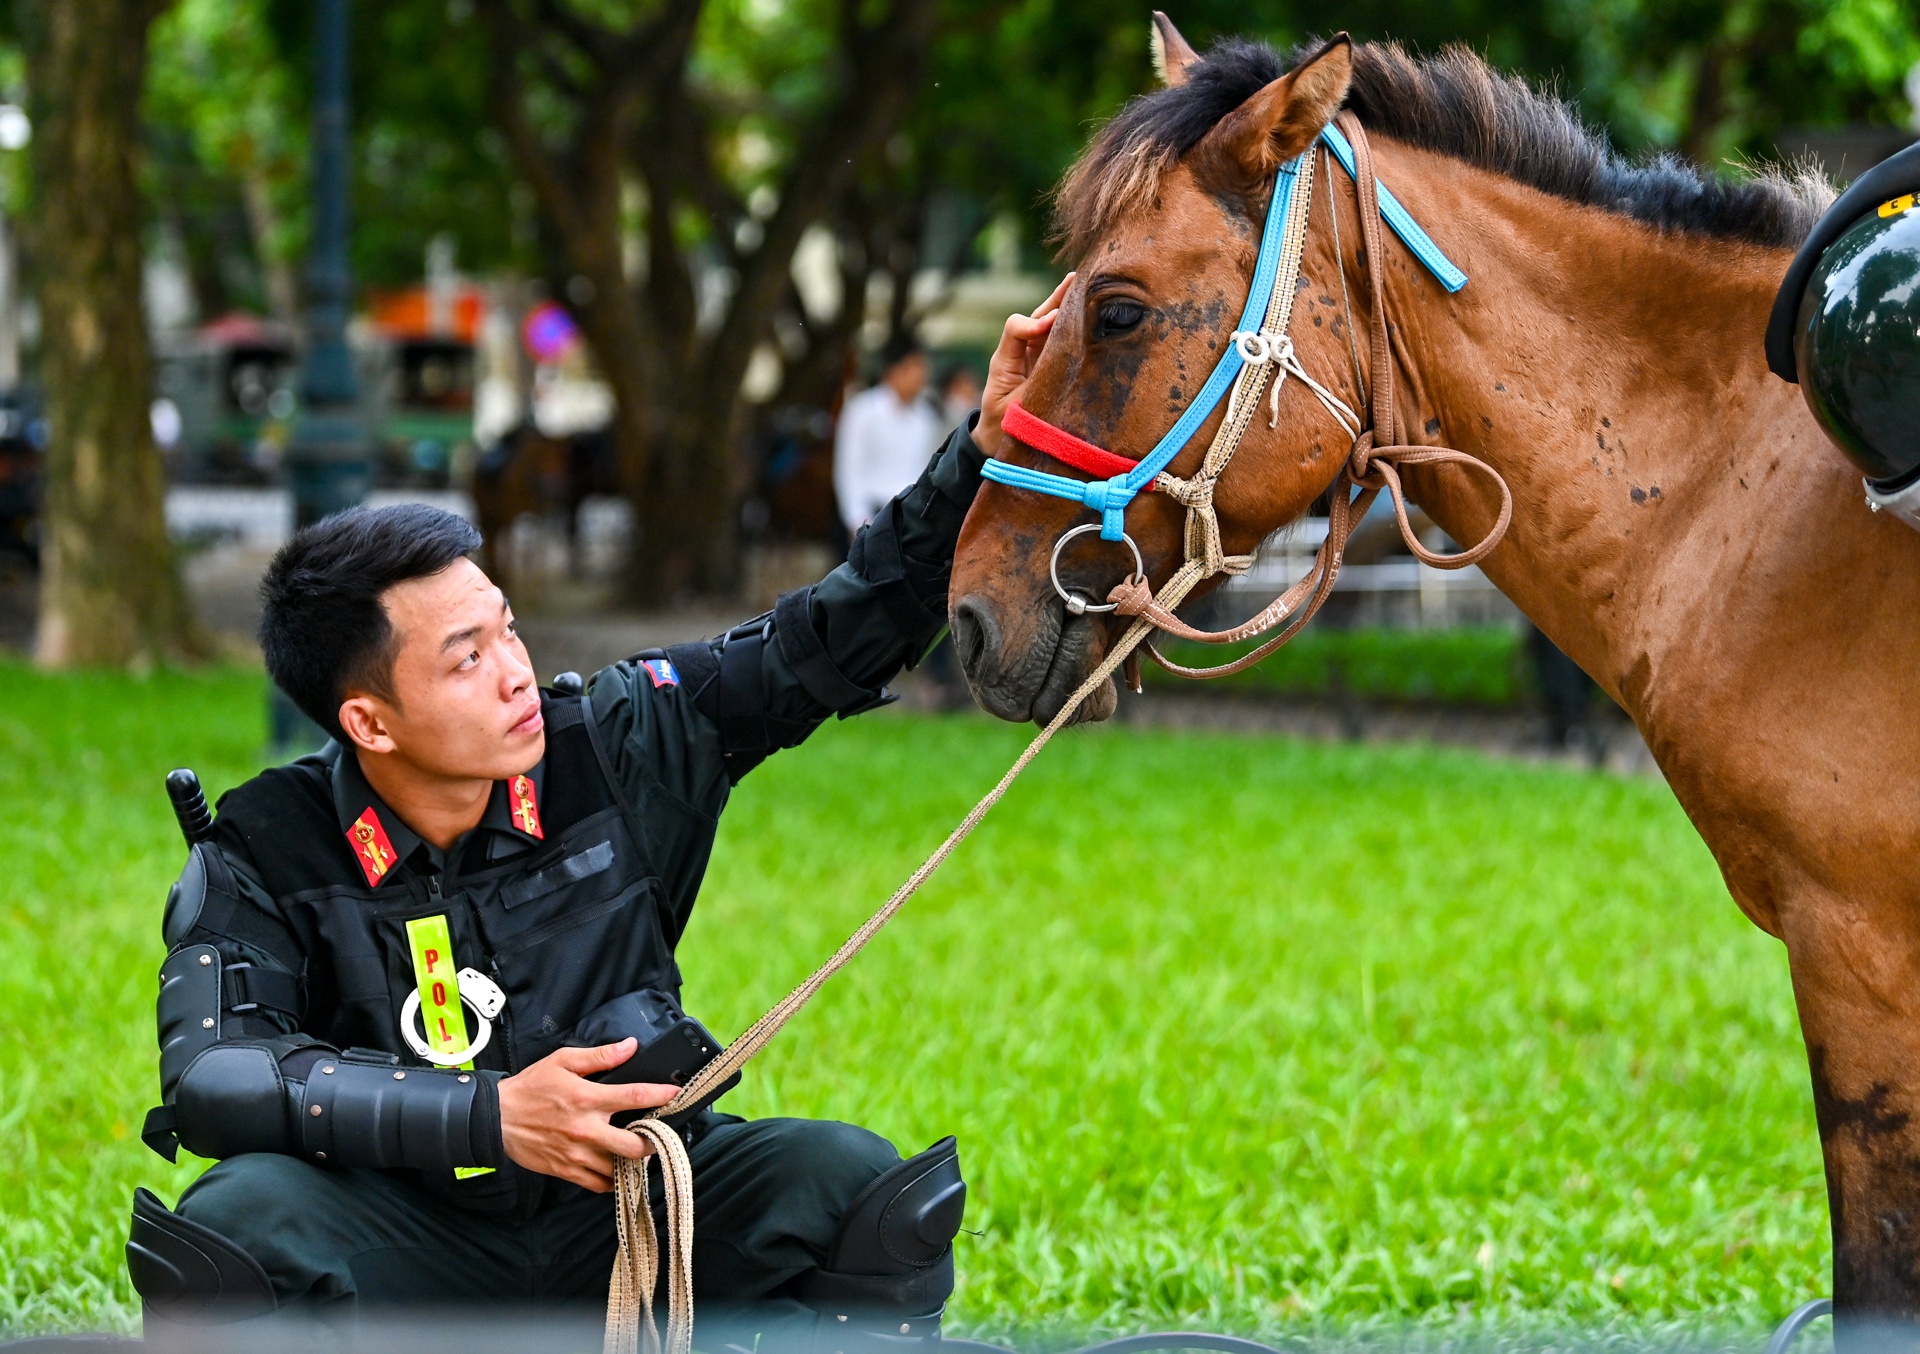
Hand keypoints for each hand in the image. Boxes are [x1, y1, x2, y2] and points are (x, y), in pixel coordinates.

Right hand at [497, 1039, 679, 1192]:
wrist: (495, 1119)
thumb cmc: (530, 1088)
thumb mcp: (563, 1061)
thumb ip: (600, 1056)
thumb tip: (630, 1047)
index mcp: (587, 1099)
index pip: (634, 1096)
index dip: (661, 1095)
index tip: (677, 1094)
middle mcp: (586, 1130)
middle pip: (635, 1145)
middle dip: (654, 1141)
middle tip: (660, 1134)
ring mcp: (577, 1154)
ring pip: (619, 1168)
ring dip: (633, 1162)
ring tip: (639, 1151)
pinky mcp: (567, 1171)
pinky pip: (599, 1184)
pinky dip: (612, 1178)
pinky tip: (616, 1167)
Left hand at [975, 272, 1075, 459]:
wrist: (996, 439)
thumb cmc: (1004, 427)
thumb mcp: (1017, 412)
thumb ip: (1036, 391)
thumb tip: (1066, 374)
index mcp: (1005, 362)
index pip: (1015, 328)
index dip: (1032, 323)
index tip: (1050, 323)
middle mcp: (1020, 352)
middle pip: (1038, 316)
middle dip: (1057, 299)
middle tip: (1078, 281)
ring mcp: (1035, 355)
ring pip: (1051, 323)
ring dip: (1069, 304)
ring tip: (1087, 283)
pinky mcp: (1048, 362)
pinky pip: (1062, 338)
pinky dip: (1076, 324)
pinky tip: (1093, 310)